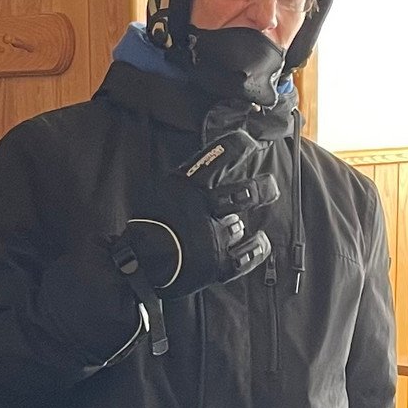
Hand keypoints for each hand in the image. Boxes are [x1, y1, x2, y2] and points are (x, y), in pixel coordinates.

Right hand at [109, 132, 280, 301]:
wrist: (137, 265)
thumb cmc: (144, 227)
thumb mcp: (159, 193)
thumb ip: (183, 184)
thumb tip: (206, 172)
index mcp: (184, 186)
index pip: (215, 158)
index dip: (237, 147)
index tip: (249, 142)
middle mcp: (201, 208)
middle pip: (241, 195)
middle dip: (260, 190)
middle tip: (270, 186)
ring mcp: (210, 236)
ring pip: (238, 226)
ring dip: (239, 226)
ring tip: (246, 228)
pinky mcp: (215, 263)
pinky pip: (244, 258)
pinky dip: (255, 250)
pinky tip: (262, 243)